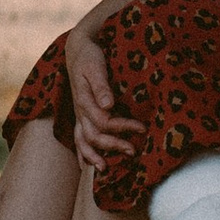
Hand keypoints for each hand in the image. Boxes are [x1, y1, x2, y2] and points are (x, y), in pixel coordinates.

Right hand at [64, 25, 141, 170]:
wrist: (77, 50)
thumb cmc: (89, 56)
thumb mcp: (95, 66)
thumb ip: (101, 85)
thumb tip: (109, 105)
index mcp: (84, 100)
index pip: (104, 121)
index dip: (123, 127)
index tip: (142, 128)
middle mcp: (79, 111)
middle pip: (94, 135)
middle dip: (113, 145)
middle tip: (133, 151)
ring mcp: (78, 115)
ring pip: (83, 141)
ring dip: (93, 156)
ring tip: (106, 169)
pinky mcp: (80, 116)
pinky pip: (78, 138)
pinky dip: (82, 153)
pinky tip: (89, 165)